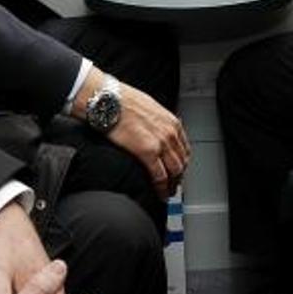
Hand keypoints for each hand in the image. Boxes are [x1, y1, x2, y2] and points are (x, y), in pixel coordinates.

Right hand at [78, 68, 190, 197]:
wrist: (108, 100)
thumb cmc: (122, 100)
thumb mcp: (149, 107)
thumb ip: (157, 122)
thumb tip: (155, 131)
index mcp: (171, 121)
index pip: (184, 148)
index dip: (182, 162)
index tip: (179, 170)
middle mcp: (170, 132)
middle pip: (182, 161)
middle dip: (179, 176)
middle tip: (174, 185)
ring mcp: (160, 143)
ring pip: (174, 171)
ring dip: (172, 184)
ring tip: (167, 192)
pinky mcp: (147, 152)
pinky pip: (160, 176)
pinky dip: (161, 188)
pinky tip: (160, 193)